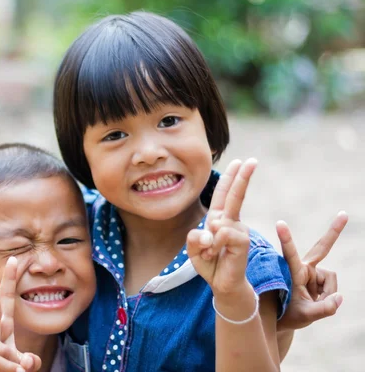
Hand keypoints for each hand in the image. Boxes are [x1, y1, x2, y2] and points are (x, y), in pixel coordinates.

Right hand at [0, 257, 40, 371]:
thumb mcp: (17, 362)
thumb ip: (27, 361)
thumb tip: (28, 361)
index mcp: (0, 325)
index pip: (6, 299)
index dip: (9, 280)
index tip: (14, 259)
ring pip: (5, 350)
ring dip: (13, 365)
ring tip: (10, 371)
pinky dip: (8, 371)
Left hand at [187, 159, 256, 295]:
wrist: (222, 285)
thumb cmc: (209, 264)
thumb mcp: (193, 250)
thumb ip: (195, 238)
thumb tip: (212, 229)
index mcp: (218, 219)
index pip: (224, 194)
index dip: (231, 177)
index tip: (241, 161)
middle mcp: (230, 222)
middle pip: (234, 196)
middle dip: (242, 177)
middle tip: (252, 160)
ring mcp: (238, 231)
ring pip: (218, 223)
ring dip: (208, 241)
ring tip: (209, 254)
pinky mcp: (242, 242)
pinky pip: (223, 234)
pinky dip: (214, 245)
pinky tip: (215, 255)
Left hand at [276, 211, 347, 330]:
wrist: (283, 317)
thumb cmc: (288, 314)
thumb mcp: (305, 316)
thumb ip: (324, 309)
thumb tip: (340, 297)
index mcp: (293, 273)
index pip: (290, 254)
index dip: (286, 239)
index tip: (279, 223)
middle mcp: (303, 268)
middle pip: (321, 248)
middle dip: (334, 232)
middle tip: (344, 214)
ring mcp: (310, 271)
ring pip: (331, 280)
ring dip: (326, 295)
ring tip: (310, 303)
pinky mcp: (316, 276)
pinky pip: (331, 286)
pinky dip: (327, 296)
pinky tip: (314, 301)